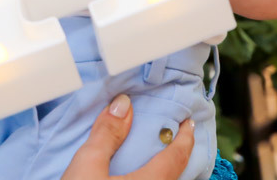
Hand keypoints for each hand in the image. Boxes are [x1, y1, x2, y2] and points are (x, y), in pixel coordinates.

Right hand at [61, 95, 194, 179]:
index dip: (185, 138)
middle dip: (177, 155)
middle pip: (174, 174)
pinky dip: (152, 177)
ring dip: (163, 170)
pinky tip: (138, 175)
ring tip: (158, 156)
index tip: (189, 122)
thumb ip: (107, 134)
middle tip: (177, 136)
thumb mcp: (87, 166)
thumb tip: (124, 103)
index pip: (176, 158)